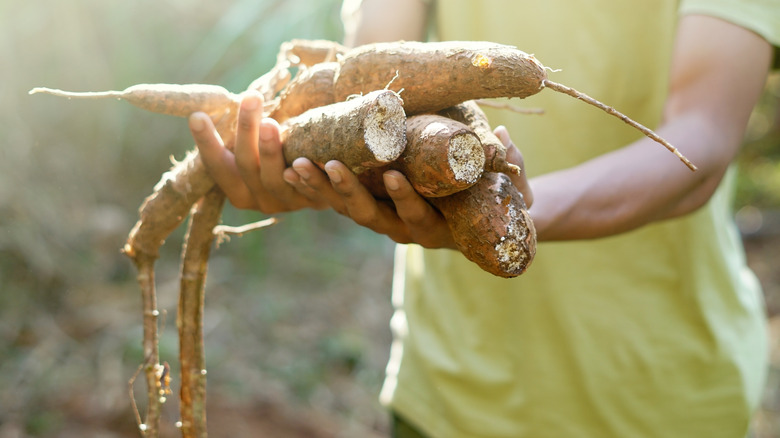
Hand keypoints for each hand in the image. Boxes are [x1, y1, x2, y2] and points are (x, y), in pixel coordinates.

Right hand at [187, 91, 328, 212]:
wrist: (325, 187)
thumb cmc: (283, 157)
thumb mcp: (259, 149)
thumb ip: (248, 133)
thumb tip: (236, 96)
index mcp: (237, 188)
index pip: (217, 166)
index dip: (206, 143)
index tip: (197, 116)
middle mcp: (257, 199)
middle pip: (246, 166)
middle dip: (246, 133)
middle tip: (249, 99)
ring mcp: (285, 203)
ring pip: (273, 180)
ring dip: (270, 152)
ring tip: (270, 123)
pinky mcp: (313, 203)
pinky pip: (309, 190)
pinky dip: (307, 175)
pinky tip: (305, 159)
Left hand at [284, 126, 530, 248]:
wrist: (485, 218)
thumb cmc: (501, 202)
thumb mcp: (513, 190)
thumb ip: (512, 170)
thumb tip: (502, 141)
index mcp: (439, 230)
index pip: (418, 218)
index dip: (406, 200)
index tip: (393, 177)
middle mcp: (406, 230)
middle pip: (371, 218)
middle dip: (347, 194)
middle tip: (329, 167)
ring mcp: (385, 220)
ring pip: (347, 210)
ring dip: (321, 190)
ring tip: (296, 166)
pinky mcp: (370, 208)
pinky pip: (338, 202)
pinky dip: (315, 188)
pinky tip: (290, 169)